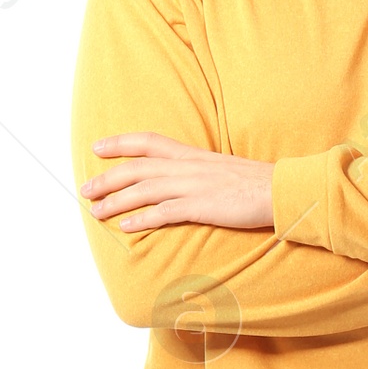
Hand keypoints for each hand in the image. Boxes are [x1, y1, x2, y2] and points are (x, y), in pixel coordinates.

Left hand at [82, 134, 274, 230]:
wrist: (281, 190)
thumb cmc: (256, 184)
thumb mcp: (223, 169)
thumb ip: (200, 172)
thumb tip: (184, 182)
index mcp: (192, 155)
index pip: (148, 142)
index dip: (120, 143)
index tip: (97, 147)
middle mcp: (187, 167)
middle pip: (136, 168)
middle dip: (107, 178)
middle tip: (86, 190)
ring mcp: (194, 186)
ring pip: (144, 190)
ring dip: (116, 201)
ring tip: (96, 212)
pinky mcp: (202, 206)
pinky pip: (164, 212)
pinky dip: (142, 218)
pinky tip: (126, 226)